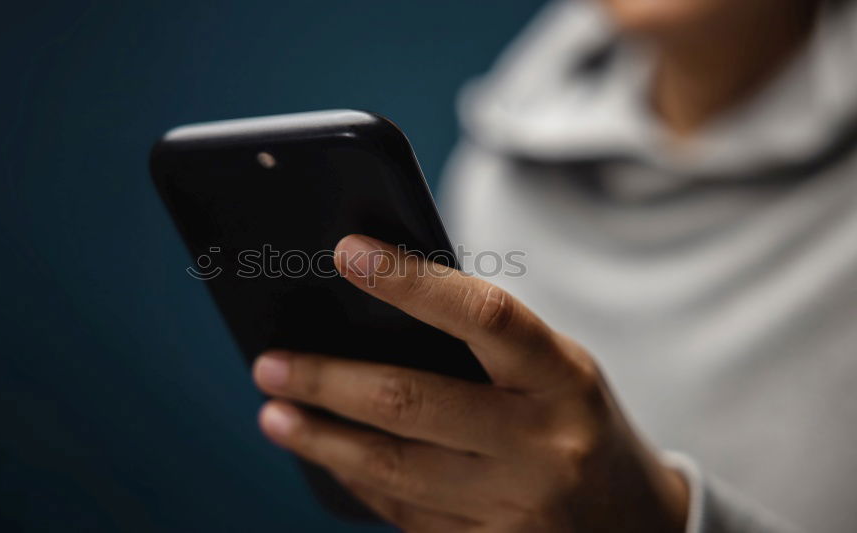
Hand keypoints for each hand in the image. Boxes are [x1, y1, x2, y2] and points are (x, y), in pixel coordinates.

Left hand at [252, 235, 687, 531]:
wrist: (639, 527)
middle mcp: (543, 444)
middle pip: (413, 403)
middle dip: (328, 381)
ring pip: (394, 469)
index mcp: (564, 378)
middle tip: (269, 363)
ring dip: (322, 439)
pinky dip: (356, 480)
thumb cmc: (578, 423)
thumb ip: (485, 347)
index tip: (346, 251)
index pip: (485, 316)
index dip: (411, 282)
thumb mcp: (558, 371)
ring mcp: (517, 507)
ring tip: (274, 414)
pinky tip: (326, 456)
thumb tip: (370, 315)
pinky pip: (404, 512)